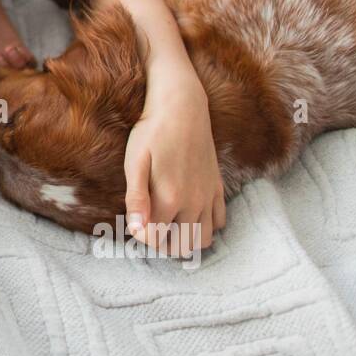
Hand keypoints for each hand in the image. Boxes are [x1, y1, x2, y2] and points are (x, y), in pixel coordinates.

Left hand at [122, 76, 225, 255]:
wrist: (182, 107)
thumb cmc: (152, 133)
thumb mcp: (135, 163)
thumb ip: (136, 199)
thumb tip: (137, 231)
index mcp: (170, 199)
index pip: (156, 241)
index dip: (142, 237)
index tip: (135, 223)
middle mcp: (193, 203)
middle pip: (182, 248)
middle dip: (164, 244)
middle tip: (151, 226)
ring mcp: (208, 196)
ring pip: (204, 240)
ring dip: (186, 239)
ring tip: (170, 224)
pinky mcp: (218, 187)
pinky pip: (220, 221)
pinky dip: (206, 225)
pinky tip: (190, 213)